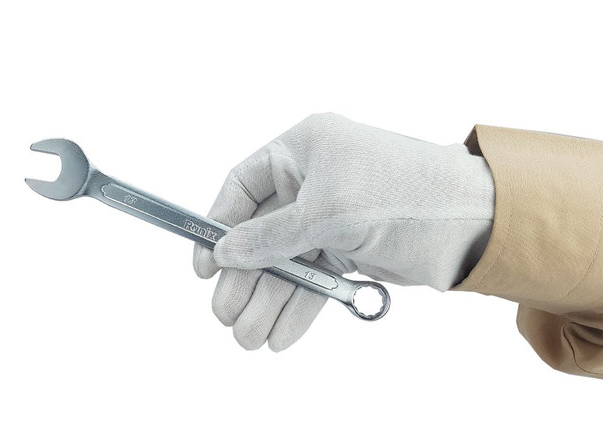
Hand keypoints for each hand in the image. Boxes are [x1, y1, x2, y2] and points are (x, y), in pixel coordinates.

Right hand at [193, 113, 494, 350]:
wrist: (477, 222)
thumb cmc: (406, 194)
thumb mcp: (328, 211)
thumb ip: (271, 235)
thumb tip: (226, 251)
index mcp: (305, 150)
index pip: (244, 186)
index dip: (220, 224)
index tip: (206, 264)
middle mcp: (314, 180)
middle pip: (261, 233)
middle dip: (245, 278)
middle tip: (226, 315)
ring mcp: (332, 217)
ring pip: (287, 262)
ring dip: (269, 300)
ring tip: (250, 337)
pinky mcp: (351, 249)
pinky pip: (313, 279)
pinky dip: (299, 306)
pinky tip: (281, 333)